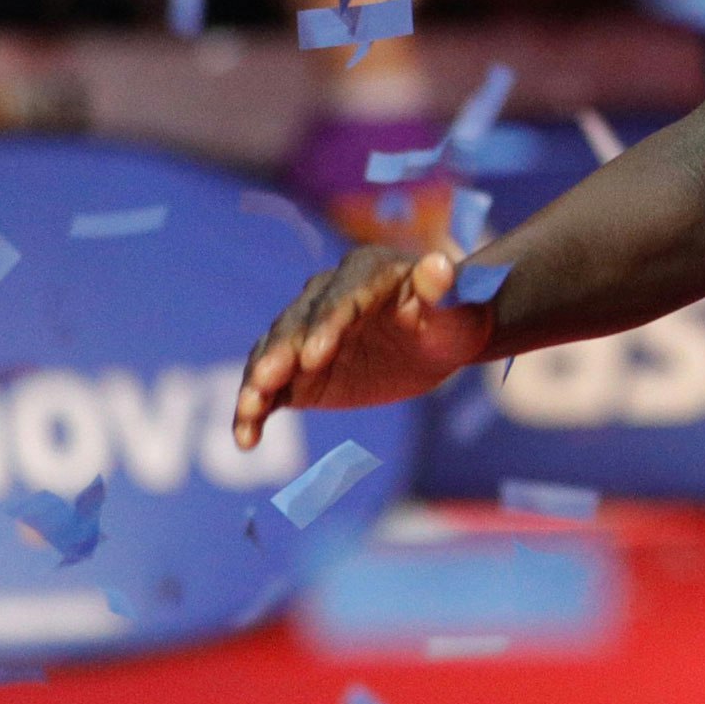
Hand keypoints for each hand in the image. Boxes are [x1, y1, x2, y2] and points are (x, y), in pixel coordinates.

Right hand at [233, 241, 496, 447]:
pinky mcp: (294, 369)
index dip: (327, 324)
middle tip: (267, 379)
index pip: (343, 297)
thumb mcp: (459, 311)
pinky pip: (268, 388)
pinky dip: (253, 411)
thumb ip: (445, 292)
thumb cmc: (453, 322)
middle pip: (298, 323)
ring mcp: (305, 332)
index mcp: (367, 272)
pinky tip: (245, 438)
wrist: (435, 344)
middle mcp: (327, 296)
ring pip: (273, 353)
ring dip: (258, 380)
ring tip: (248, 409)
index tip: (316, 355)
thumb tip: (438, 265)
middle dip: (282, 352)